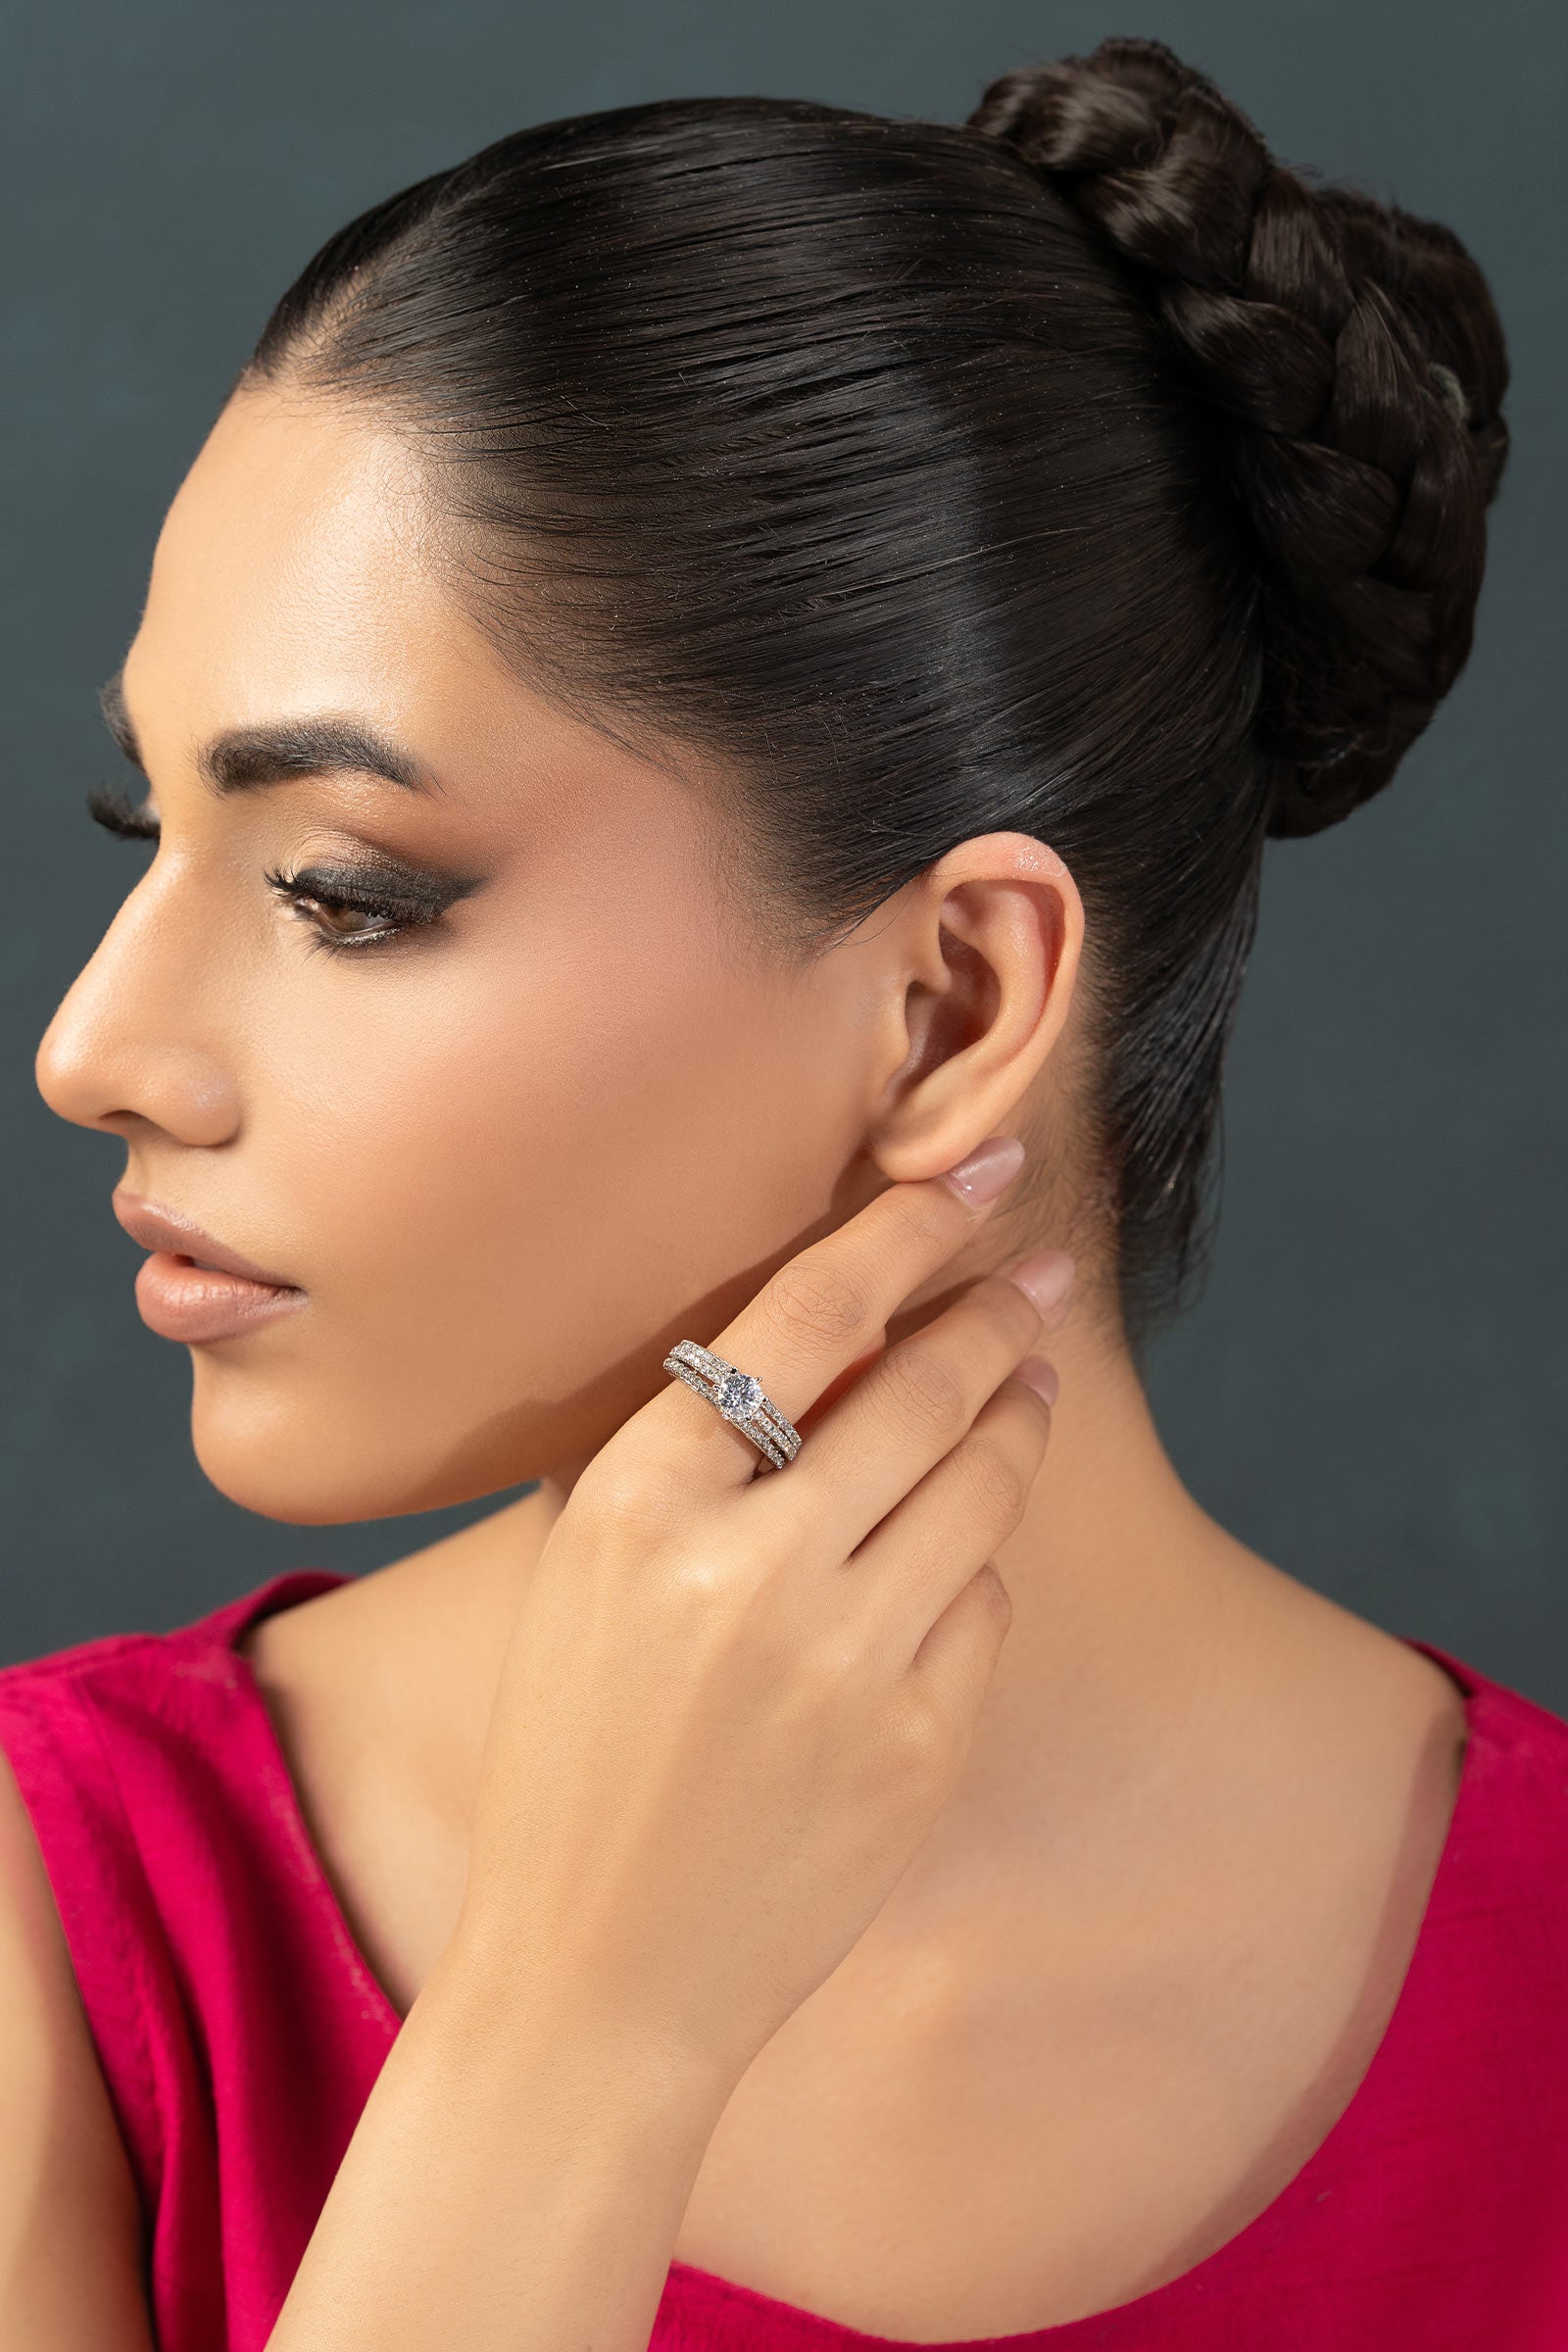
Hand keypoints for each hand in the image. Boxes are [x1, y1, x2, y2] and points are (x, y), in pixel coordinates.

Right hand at [454, 1140, 1069, 2092]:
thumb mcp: (583, 1577)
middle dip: (992, 1314)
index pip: (803, 1313)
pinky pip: (981, 1604)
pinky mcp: (918, 1743)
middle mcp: (747, 1567)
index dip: (903, 1225)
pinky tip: (953, 1559)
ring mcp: (844, 1661)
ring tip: (1027, 1382)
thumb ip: (679, 1454)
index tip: (968, 1174)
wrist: (598, 1974)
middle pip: (920, 1385)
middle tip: (1034, 1276)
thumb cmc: (575, 1756)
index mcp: (638, 1503)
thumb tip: (811, 1331)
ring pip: (981, 1485)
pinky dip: (972, 1566)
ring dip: (1016, 1417)